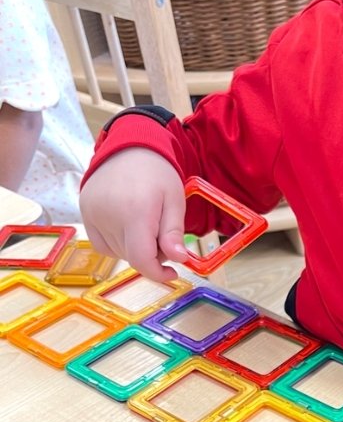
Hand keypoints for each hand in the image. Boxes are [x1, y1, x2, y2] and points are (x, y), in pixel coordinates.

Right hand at [79, 148, 187, 281]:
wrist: (129, 147)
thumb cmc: (157, 174)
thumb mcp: (175, 201)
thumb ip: (173, 233)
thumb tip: (178, 259)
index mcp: (135, 212)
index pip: (141, 259)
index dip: (158, 273)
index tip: (172, 273)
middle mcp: (108, 216)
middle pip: (131, 257)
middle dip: (152, 255)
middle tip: (163, 235)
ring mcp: (92, 215)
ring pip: (118, 253)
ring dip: (135, 249)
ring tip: (146, 225)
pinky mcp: (84, 214)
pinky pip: (103, 244)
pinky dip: (118, 244)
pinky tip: (129, 227)